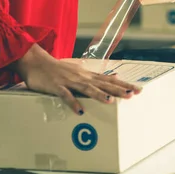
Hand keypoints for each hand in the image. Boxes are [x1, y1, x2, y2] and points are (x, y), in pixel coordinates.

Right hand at [12, 45, 141, 114]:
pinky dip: (73, 103)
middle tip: (132, 95)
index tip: (138, 89)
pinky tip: (80, 111)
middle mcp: (82, 77)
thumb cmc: (57, 69)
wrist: (35, 62)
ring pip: (87, 89)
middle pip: (103, 84)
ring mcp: (69, 81)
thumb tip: (111, 75)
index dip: (124, 85)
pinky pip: (66, 96)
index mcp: (87, 75)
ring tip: (111, 101)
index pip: (110, 80)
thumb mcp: (78, 71)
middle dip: (118, 90)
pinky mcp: (57, 87)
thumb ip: (94, 76)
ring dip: (99, 95)